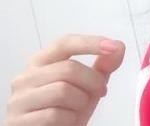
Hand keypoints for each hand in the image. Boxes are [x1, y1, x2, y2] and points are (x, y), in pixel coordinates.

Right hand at [5, 34, 124, 124]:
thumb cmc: (67, 110)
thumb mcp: (88, 86)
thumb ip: (102, 66)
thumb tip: (118, 47)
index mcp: (41, 62)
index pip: (64, 43)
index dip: (90, 43)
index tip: (113, 46)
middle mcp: (25, 78)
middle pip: (68, 69)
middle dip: (93, 82)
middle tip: (101, 92)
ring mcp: (19, 100)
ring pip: (62, 91)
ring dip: (80, 103)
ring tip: (78, 110)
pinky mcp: (18, 122)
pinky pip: (54, 115)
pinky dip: (69, 120)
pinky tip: (66, 122)